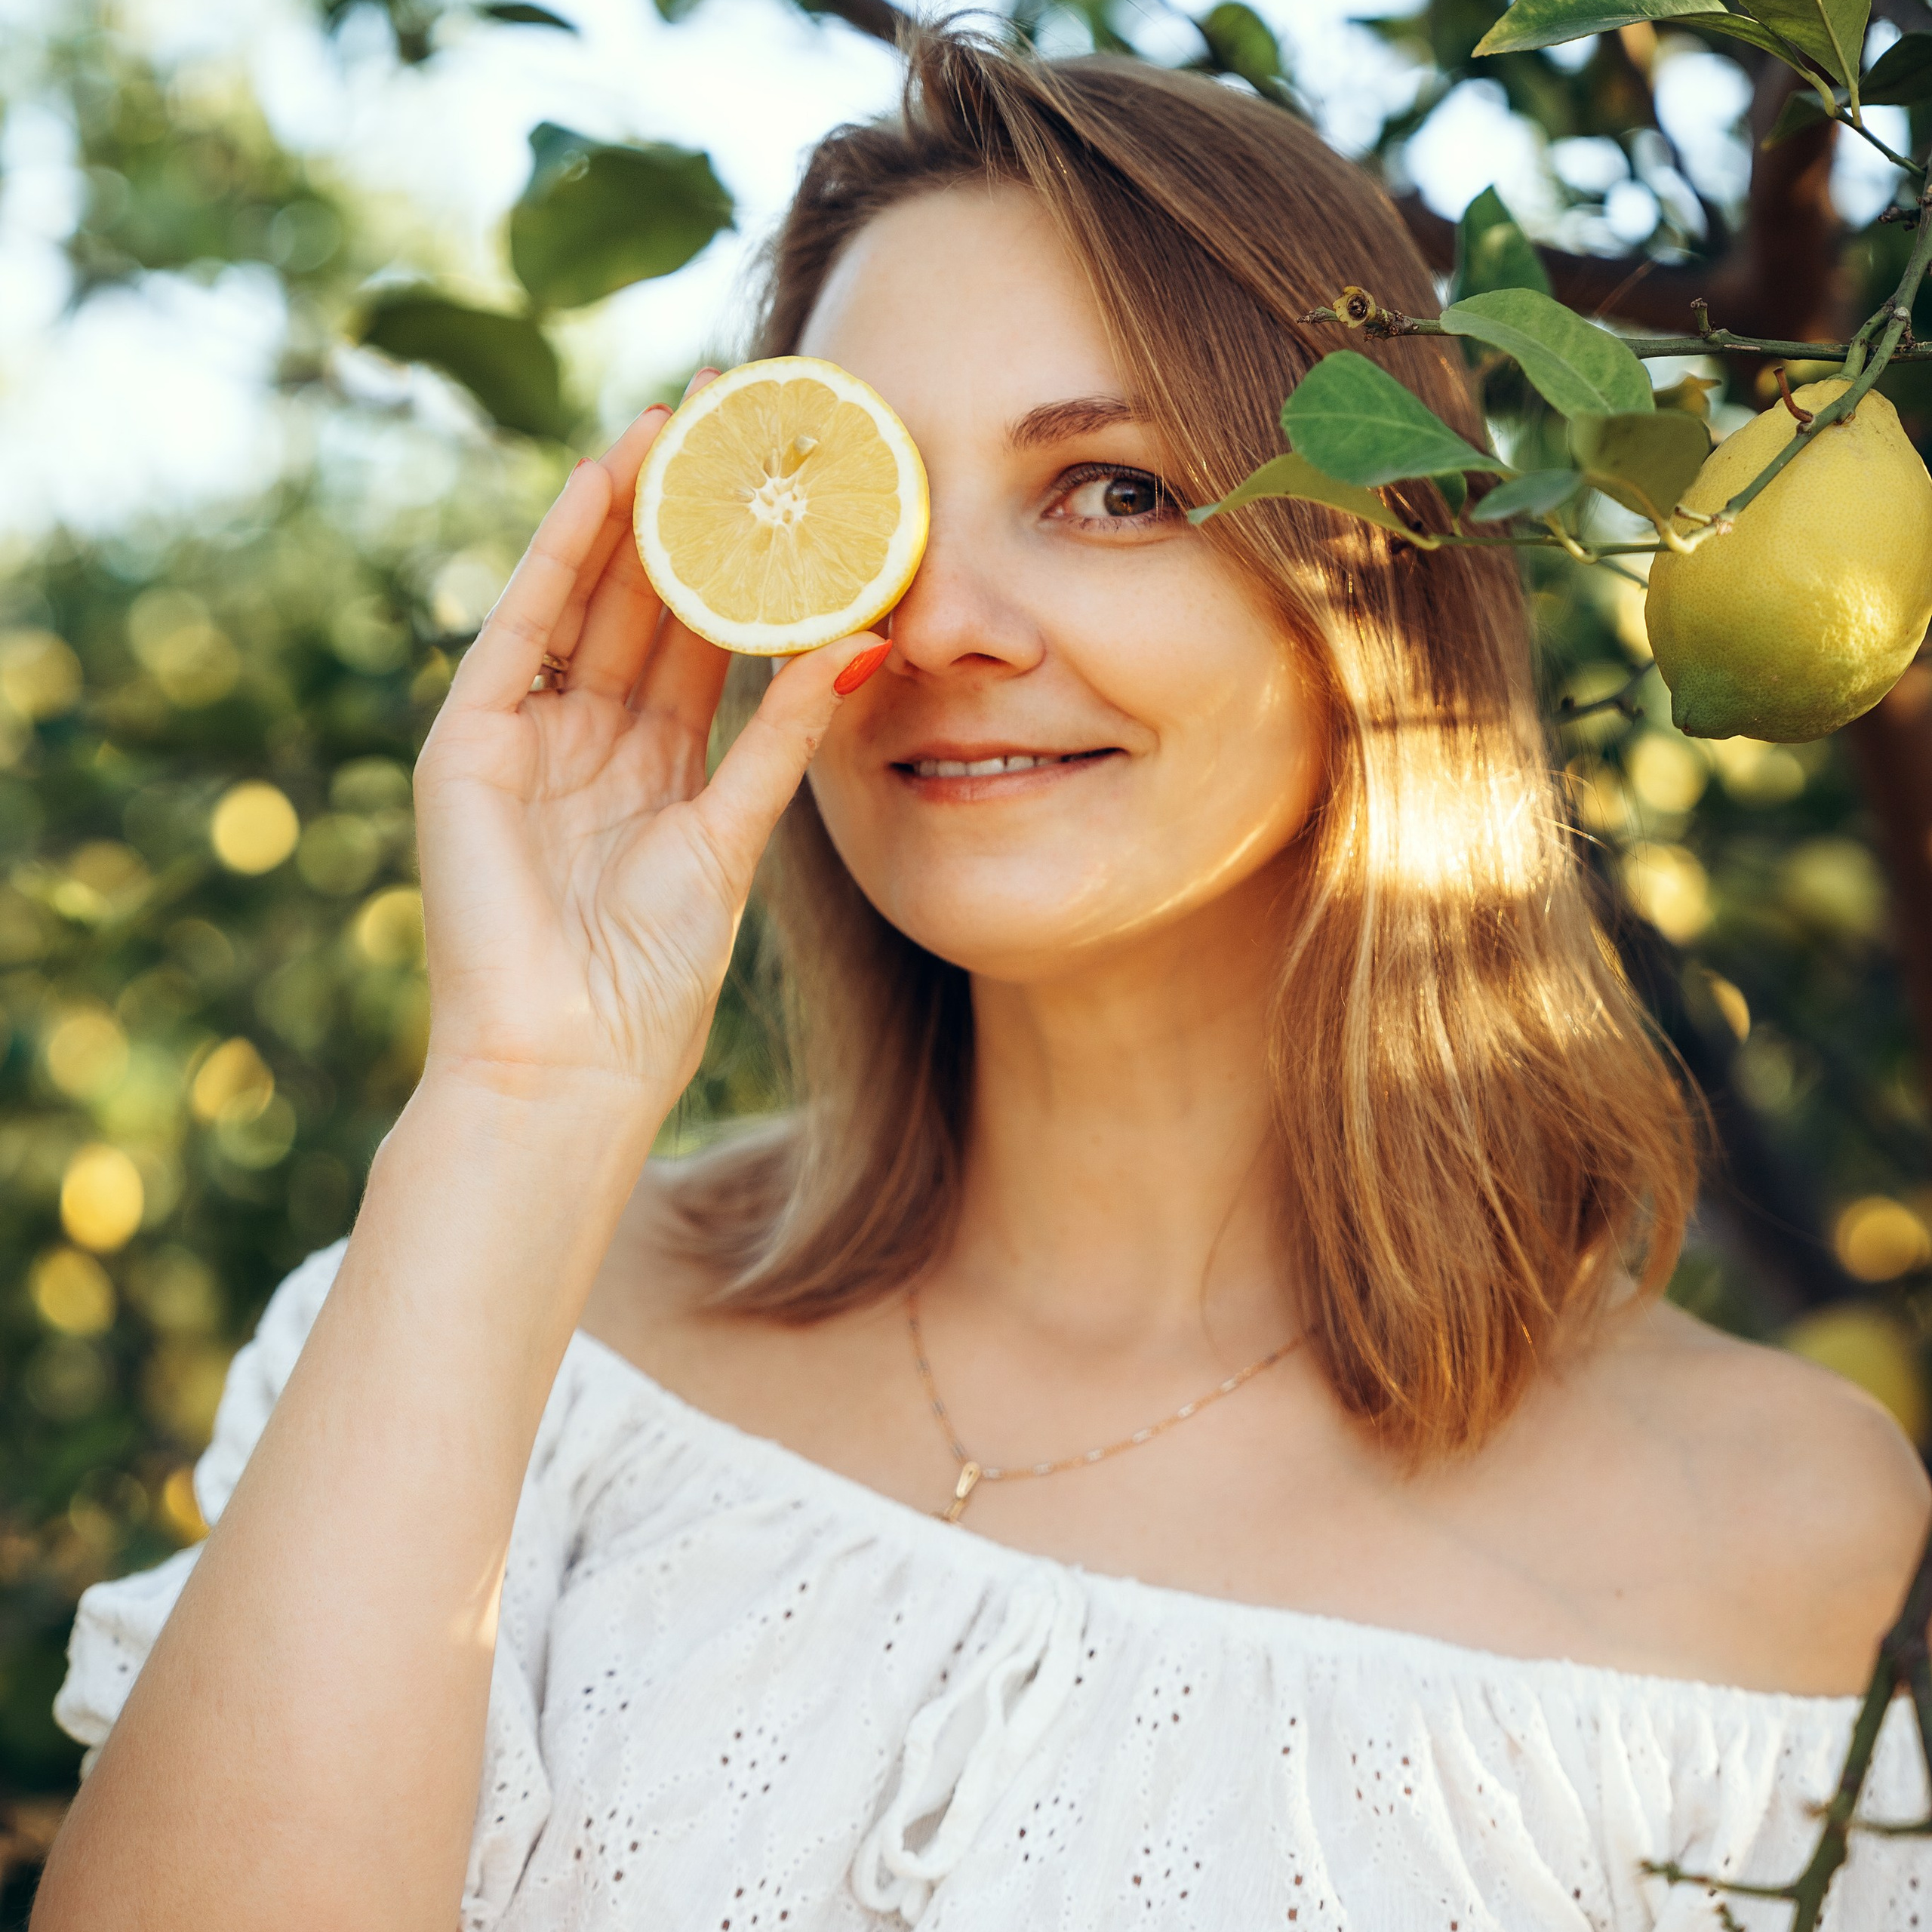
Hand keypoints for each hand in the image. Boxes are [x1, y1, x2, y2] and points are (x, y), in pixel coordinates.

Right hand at [410, 373, 888, 1111]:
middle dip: (682, 517)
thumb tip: (869, 642)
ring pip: (584, 600)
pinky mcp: (471, 746)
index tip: (783, 492)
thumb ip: (787, 734)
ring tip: (672, 425)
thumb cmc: (654, 974)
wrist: (567, 1060)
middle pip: (643, 605)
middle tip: (729, 421)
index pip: (700, 643)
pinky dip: (556, 558)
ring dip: (624, 513)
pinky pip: (519, 632)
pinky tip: (597, 485)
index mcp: (657, 769)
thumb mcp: (735, 831)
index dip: (738, 568)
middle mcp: (591, 741)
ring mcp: (527, 737)